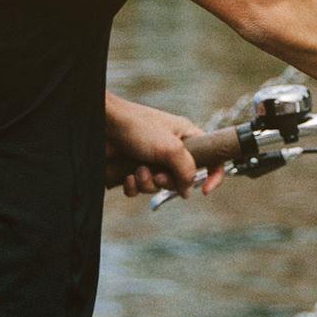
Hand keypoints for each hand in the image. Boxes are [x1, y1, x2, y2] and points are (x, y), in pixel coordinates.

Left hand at [104, 93, 219, 199]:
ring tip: (138, 170)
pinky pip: (139, 188)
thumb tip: (188, 190)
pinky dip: (133, 185)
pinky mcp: (133, 168)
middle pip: (181, 179)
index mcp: (186, 137)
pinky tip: (127, 175)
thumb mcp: (171, 148)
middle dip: (167, 182)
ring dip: (147, 183)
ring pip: (158, 185)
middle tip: (158, 175)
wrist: (103, 125)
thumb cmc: (137, 127)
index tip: (206, 191)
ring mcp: (151, 159)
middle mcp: (170, 149)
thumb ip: (187, 171)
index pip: (210, 158)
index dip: (213, 175)